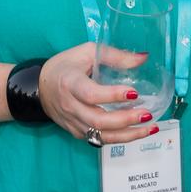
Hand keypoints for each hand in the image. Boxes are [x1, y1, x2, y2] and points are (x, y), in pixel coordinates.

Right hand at [38, 42, 157, 144]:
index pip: (91, 95)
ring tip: (150, 128)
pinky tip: (137, 132)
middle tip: (147, 114)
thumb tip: (143, 58)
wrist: (40, 87)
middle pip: (98, 120)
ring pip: (100, 136)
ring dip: (128, 135)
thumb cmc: (65, 66)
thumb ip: (115, 56)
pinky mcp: (77, 132)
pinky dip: (120, 138)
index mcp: (70, 83)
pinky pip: (99, 139)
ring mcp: (73, 122)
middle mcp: (70, 106)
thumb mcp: (87, 52)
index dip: (113, 96)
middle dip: (125, 120)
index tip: (135, 93)